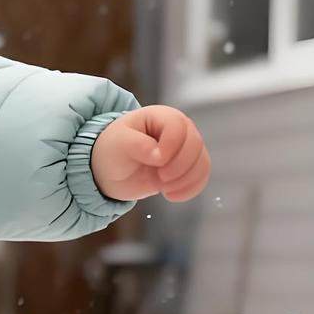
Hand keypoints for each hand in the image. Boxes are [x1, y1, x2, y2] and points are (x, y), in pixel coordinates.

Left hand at [90, 105, 209, 203]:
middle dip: (180, 166)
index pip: (178, 126)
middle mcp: (179, 130)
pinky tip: (171, 196)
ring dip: (185, 180)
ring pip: (201, 163)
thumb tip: (160, 155)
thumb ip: (138, 145)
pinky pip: (200, 178)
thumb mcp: (119, 143)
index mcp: (161, 117)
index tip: (156, 161)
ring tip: (163, 188)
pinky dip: (190, 189)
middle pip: (195, 144)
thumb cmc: (113, 149)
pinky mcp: (187, 168)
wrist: (111, 170)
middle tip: (160, 177)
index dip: (171, 146)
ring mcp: (186, 150)